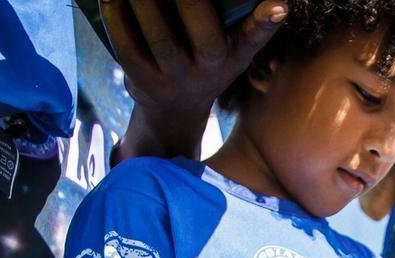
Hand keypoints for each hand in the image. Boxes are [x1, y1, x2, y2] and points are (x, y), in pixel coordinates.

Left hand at [103, 0, 287, 157]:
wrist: (174, 110)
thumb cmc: (205, 61)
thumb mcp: (231, 47)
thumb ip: (244, 22)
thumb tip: (266, 1)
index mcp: (235, 53)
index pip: (255, 37)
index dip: (266, 22)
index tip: (278, 5)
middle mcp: (211, 69)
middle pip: (205, 37)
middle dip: (189, 1)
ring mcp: (176, 79)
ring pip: (162, 40)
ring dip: (145, 3)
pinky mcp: (143, 81)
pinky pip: (128, 48)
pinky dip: (117, 18)